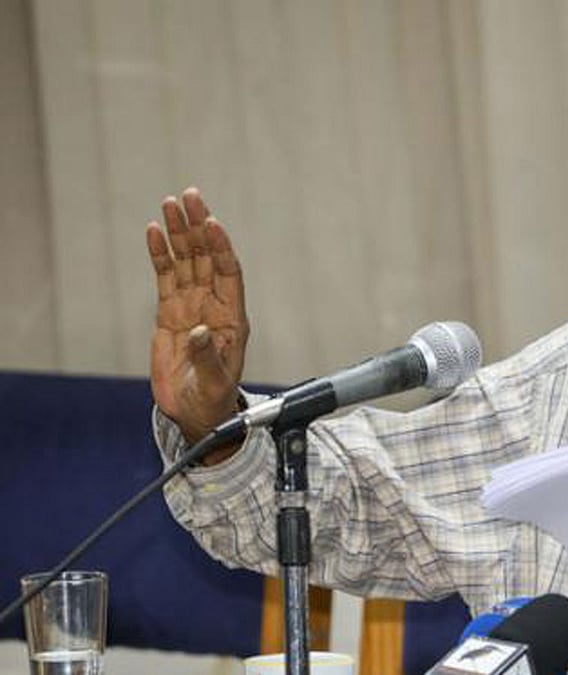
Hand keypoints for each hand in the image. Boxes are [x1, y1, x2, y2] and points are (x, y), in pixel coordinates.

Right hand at [146, 187, 248, 446]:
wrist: (194, 411)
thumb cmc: (213, 398)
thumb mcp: (214, 381)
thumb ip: (207, 356)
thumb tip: (200, 331)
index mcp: (232, 317)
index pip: (229, 273)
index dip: (222, 247)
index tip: (213, 222)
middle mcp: (213, 305)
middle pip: (207, 257)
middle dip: (199, 226)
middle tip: (191, 196)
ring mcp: (191, 305)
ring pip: (186, 261)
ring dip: (180, 232)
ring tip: (171, 203)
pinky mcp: (170, 311)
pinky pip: (165, 276)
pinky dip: (160, 253)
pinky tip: (154, 231)